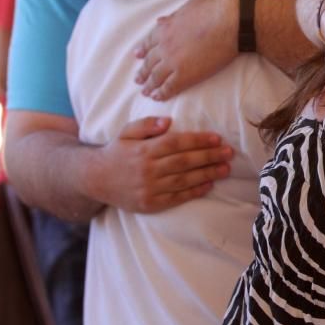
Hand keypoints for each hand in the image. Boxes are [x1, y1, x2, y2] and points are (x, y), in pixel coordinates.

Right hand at [87, 116, 233, 212]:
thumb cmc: (117, 152)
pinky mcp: (150, 204)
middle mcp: (147, 169)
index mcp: (144, 150)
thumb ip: (147, 124)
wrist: (95, 179)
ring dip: (207, 174)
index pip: (176, 143)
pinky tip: (209, 185)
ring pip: (183, 180)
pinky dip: (194, 191)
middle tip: (229, 152)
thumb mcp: (126, 132)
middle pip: (184, 161)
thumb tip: (168, 121)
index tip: (217, 138)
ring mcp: (149, 188)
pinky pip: (176, 197)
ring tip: (225, 168)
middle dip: (209, 156)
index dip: (198, 140)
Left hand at [134, 0, 237, 100]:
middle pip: (149, 62)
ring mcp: (173, 62)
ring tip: (145, 92)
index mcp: (165, 29)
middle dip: (143, 72)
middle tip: (138, 79)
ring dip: (149, 85)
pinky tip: (157, 97)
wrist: (228, 21)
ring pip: (156, 76)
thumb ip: (172, 17)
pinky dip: (162, 93)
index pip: (149, 42)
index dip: (142, 50)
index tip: (137, 56)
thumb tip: (160, 20)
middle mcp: (165, 47)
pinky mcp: (186, 75)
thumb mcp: (187, 8)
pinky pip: (170, 87)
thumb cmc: (213, 9)